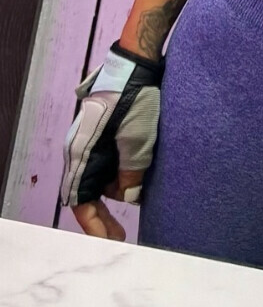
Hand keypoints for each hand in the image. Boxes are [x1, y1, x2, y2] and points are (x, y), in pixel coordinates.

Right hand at [60, 42, 161, 236]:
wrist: (138, 64)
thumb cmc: (136, 99)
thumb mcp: (138, 140)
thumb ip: (131, 172)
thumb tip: (128, 196)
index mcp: (82, 154)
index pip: (79, 200)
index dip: (93, 224)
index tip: (109, 241)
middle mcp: (82, 151)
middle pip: (88, 193)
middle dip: (102, 216)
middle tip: (119, 235)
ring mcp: (94, 142)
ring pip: (100, 179)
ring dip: (116, 192)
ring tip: (138, 202)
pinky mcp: (107, 134)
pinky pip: (110, 163)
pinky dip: (122, 176)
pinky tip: (138, 181)